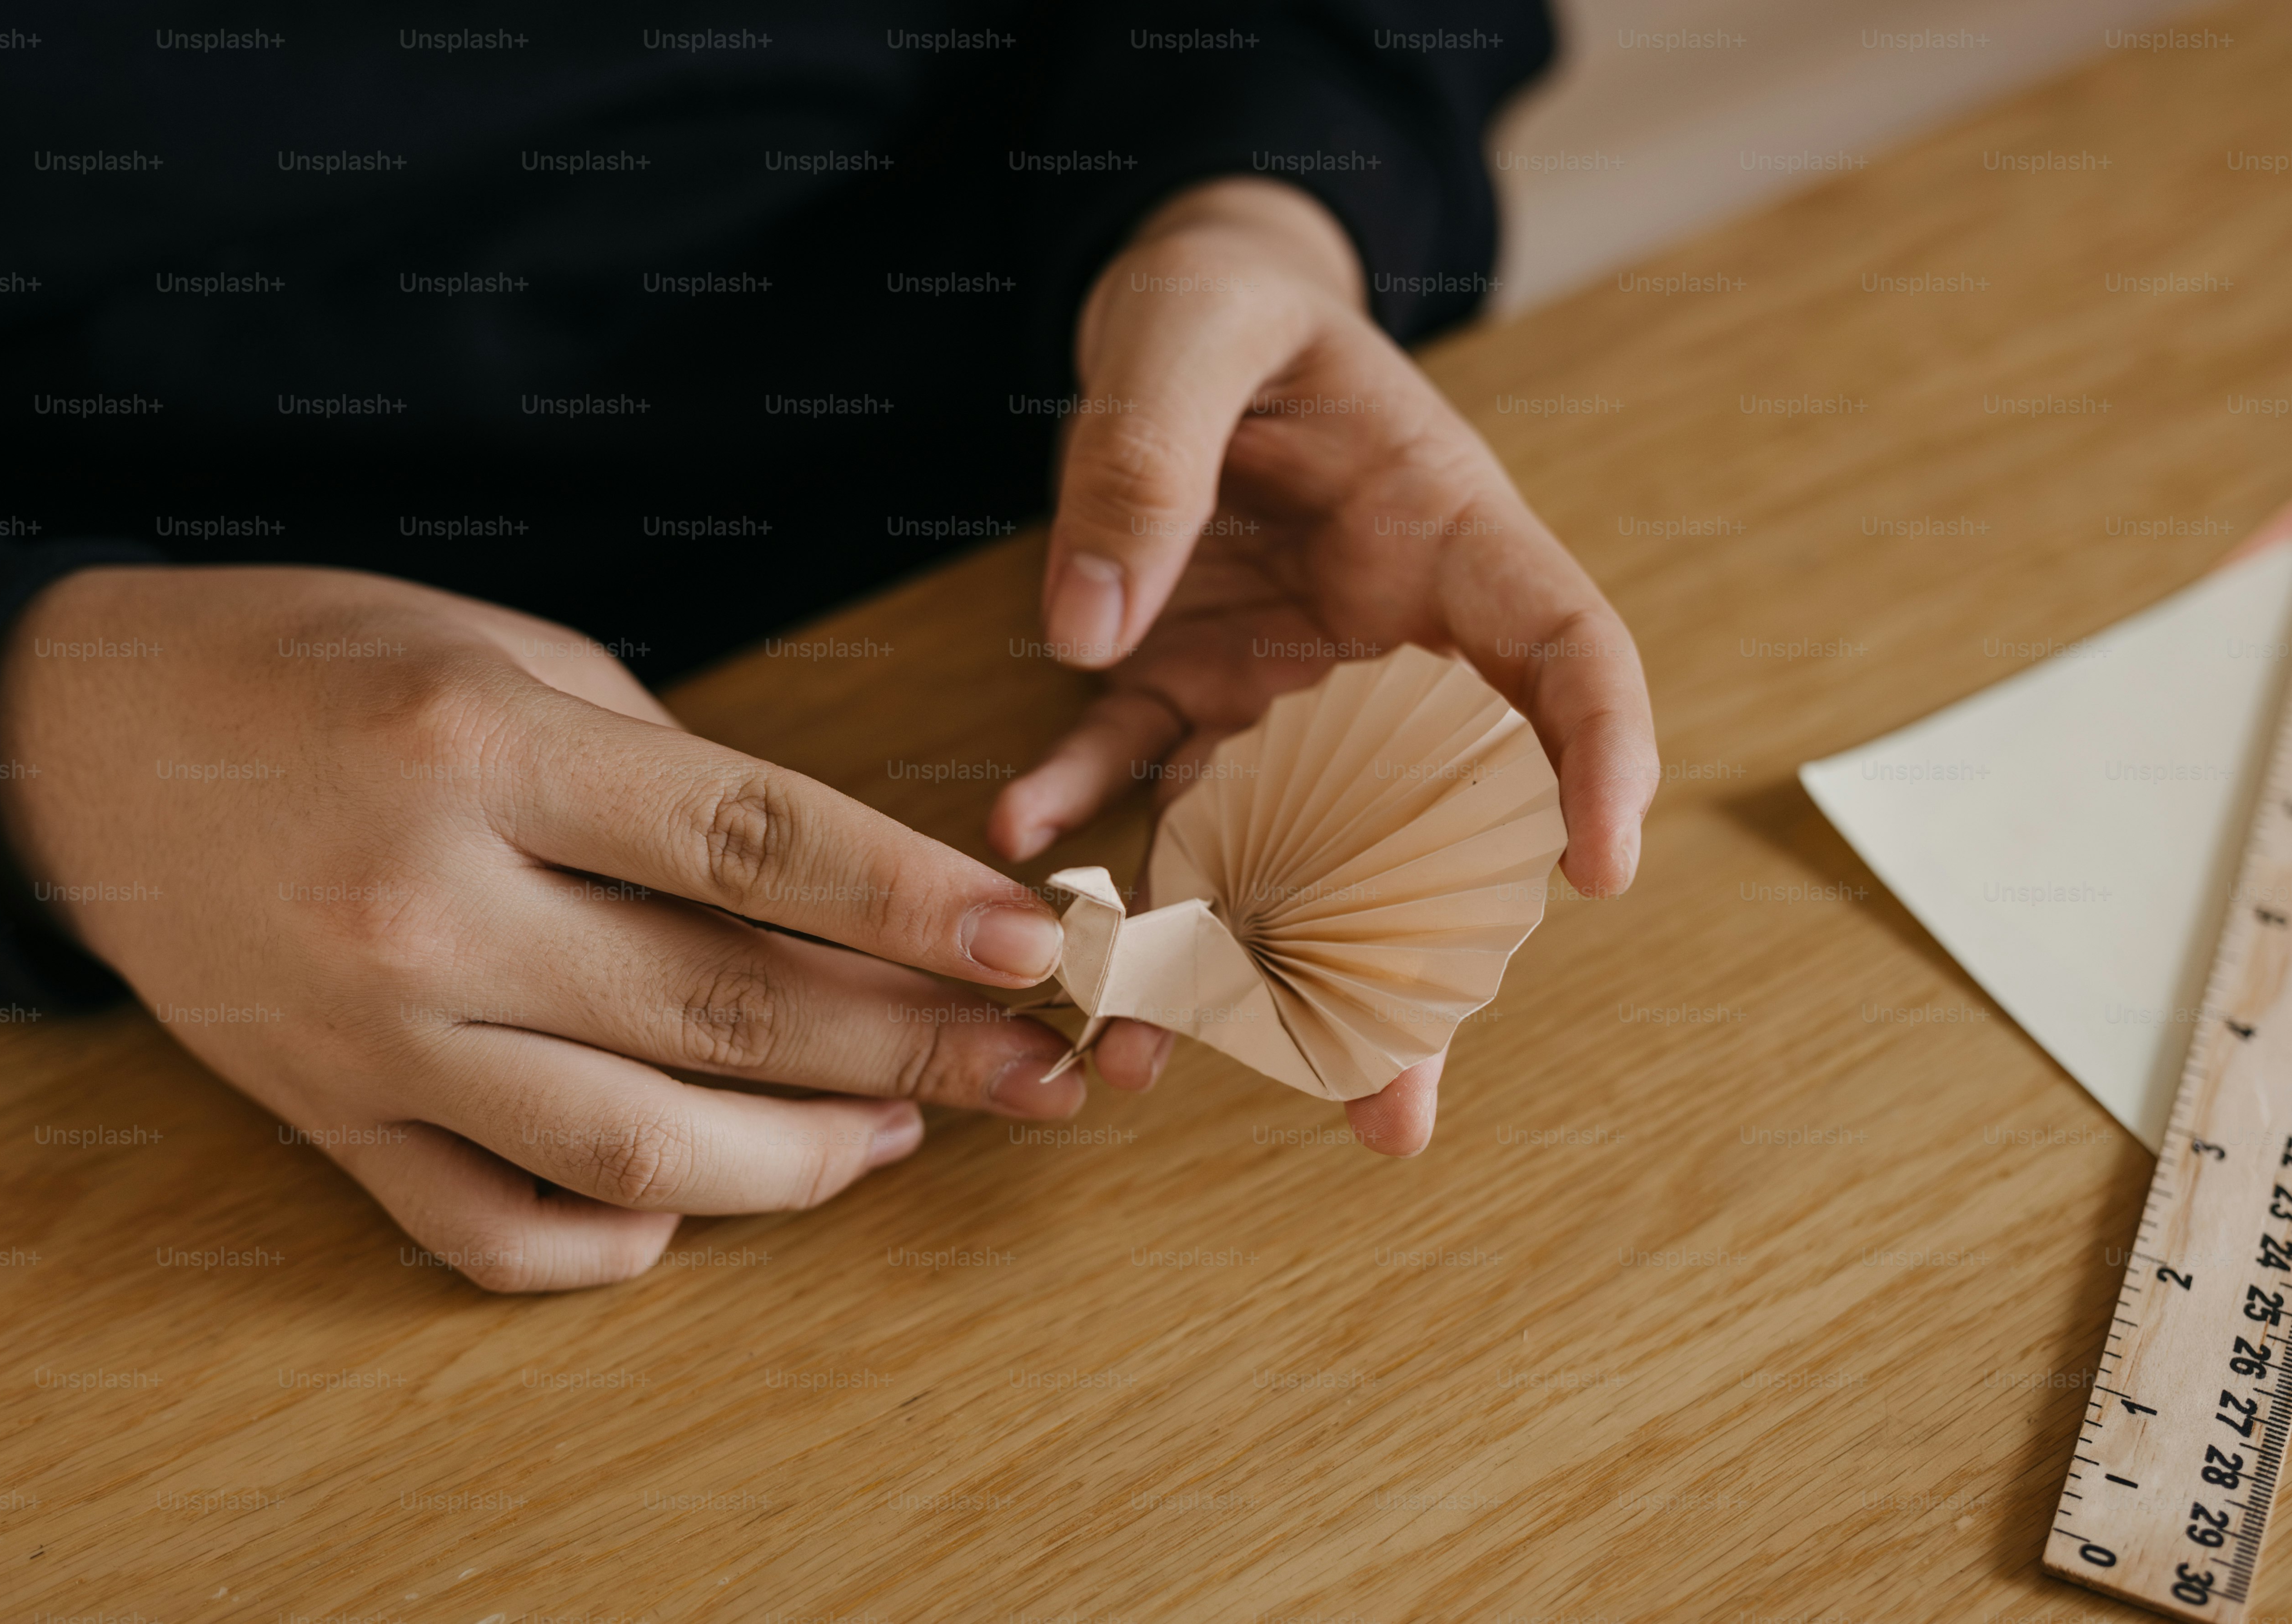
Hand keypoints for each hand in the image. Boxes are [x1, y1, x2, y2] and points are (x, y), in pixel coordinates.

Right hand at [0, 566, 1075, 1290]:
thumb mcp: (508, 658)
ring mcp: (371, 1037)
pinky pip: (492, 1229)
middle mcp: (429, 908)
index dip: (910, 901)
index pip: (752, 843)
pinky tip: (693, 1214)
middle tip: (1035, 1065)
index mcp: (483, 751)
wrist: (84, 738)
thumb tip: (838, 903)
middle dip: (911, 1047)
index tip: (1029, 942)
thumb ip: (670, 782)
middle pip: (724, 1011)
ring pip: (631, 1154)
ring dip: (795, 1162)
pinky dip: (611, 1243)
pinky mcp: (325, 1120)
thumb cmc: (322, 666)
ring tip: (896, 1134)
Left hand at [988, 178, 1658, 1154]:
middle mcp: (1383, 646)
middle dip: (1411, 976)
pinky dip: (1079, 815)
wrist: (1175, 317)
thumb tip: (1089, 626)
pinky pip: (1132, 771)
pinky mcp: (1179, 685)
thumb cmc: (1223, 301)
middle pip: (1428, 823)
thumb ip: (1148, 457)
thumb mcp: (1188, 329)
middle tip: (1391, 1115)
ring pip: (1278, 846)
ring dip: (1228, 960)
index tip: (1601, 869)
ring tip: (1163, 1059)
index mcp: (1450, 541)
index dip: (1599, 760)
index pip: (1567, 657)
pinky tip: (1025, 856)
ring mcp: (1281, 684)